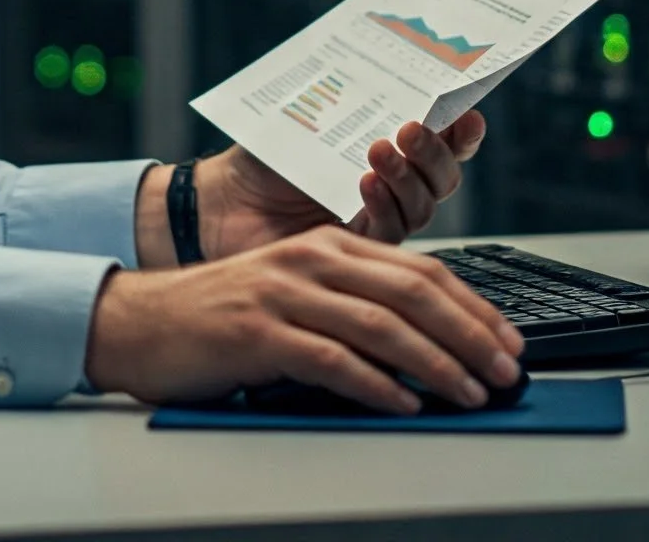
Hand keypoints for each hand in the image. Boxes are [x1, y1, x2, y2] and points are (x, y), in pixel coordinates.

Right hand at [85, 223, 522, 410]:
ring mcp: (283, 294)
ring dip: (434, 363)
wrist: (141, 322)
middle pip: (409, 291)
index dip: (471, 305)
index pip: (419, 269)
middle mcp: (309, 260)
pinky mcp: (258, 332)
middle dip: (468, 332)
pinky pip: (330, 358)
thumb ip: (351, 303)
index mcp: (325, 245)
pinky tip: (402, 404)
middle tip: (505, 369)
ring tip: (468, 391)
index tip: (507, 340)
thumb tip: (427, 343)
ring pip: (378, 324)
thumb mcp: (295, 293)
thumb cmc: (223, 316)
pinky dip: (374, 384)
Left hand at [135, 115, 485, 263]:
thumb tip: (383, 50)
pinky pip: (387, 231)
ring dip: (407, 175)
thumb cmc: (268, 154)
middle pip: (442, 175)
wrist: (225, 201)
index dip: (462, 130)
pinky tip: (364, 183)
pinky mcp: (358, 250)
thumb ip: (352, 94)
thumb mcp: (312, 113)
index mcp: (390, 148)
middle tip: (411, 127)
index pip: (443, 141)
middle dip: (434, 150)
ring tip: (380, 148)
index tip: (467, 112)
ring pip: (421, 204)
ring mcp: (378, 218)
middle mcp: (393, 186)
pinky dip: (382, 204)